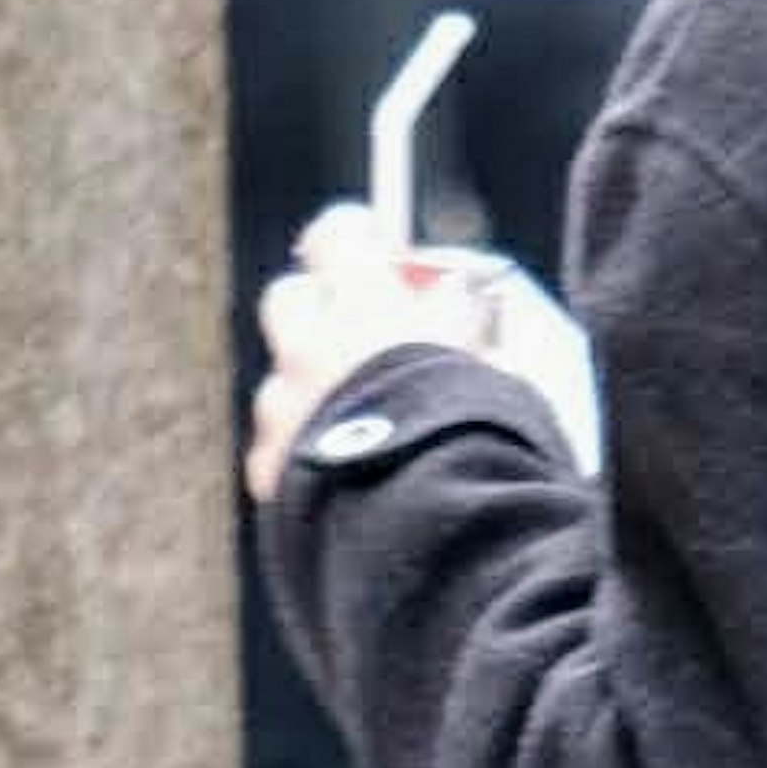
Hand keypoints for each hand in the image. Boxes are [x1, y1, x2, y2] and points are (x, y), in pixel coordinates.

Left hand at [245, 202, 505, 505]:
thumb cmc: (477, 443)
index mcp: (367, 305)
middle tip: (363, 333)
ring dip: (314, 391)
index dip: (354, 236)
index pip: (338, 234)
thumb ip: (463, 325)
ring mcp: (284, 410)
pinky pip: (276, 449)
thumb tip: (454, 304)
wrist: (425, 533)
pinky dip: (302, 454)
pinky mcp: (270, 471)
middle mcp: (312, 347)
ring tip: (362, 426)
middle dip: (320, 309)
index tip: (374, 244)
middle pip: (289, 298)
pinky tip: (343, 477)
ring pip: (283, 381)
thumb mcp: (496, 365)